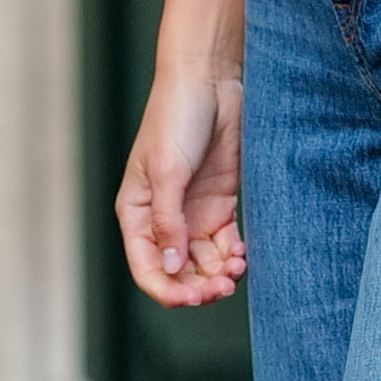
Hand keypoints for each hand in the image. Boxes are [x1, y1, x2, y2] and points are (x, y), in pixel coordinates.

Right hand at [115, 0, 248, 308]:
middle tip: (221, 288)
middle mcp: (164, 218)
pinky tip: (243, 256)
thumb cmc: (177, 117)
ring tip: (236, 271)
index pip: (147, 266)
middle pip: (178, 271)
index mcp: (136, 212)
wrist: (211, 80)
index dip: (166, 290)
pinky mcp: (221, 203)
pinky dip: (234, 256)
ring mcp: (193, 212)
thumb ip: (168, 221)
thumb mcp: (167, 171)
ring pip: (204, 262)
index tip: (192, 299)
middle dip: (198, 286)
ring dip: (218, 274)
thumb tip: (172, 268)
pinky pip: (226, 244)